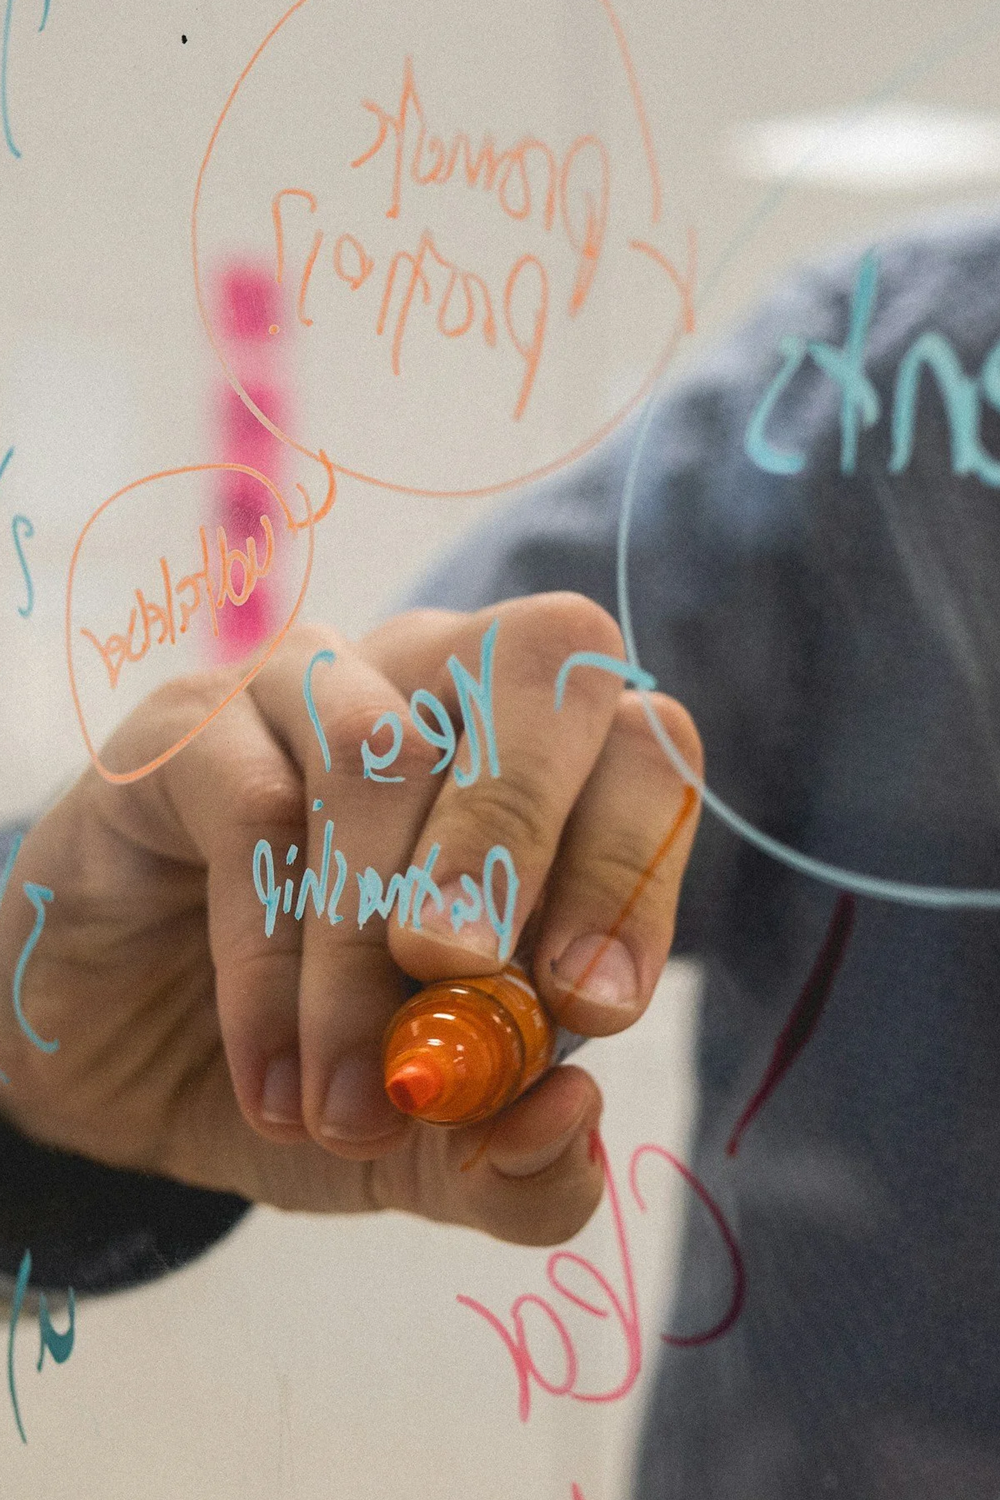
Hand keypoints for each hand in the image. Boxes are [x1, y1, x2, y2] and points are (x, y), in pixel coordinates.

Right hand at [0, 593, 700, 1245]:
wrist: (130, 1063)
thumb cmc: (319, 1064)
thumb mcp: (435, 1148)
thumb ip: (521, 1162)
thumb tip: (574, 1117)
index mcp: (544, 767)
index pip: (646, 748)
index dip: (635, 868)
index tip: (588, 1014)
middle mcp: (443, 688)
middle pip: (542, 660)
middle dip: (519, 840)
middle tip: (464, 985)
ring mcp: (315, 687)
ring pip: (385, 751)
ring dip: (369, 948)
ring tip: (350, 1105)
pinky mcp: (192, 727)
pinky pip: (253, 806)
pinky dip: (272, 962)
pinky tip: (271, 1079)